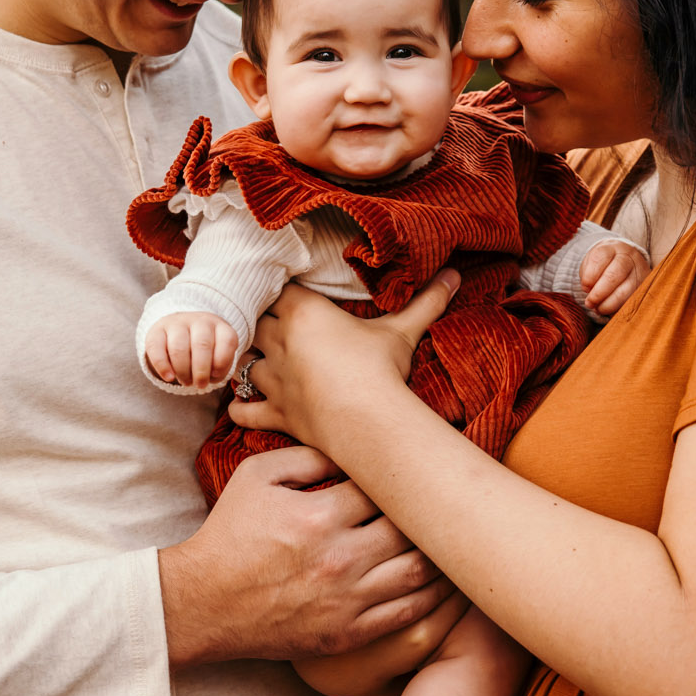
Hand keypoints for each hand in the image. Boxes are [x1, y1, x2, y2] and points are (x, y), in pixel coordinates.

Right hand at [144, 311, 239, 387]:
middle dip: (201, 371)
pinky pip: (156, 348)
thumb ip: (220, 367)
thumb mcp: (218, 357)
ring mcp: (177, 323)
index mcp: (220, 326)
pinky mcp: (157, 330)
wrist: (180, 332)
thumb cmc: (205, 351)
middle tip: (200, 385)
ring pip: (178, 348)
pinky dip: (162, 366)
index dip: (222, 362)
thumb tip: (212, 376)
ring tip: (186, 382)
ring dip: (183, 371)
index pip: (227, 340)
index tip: (216, 375)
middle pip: (202, 345)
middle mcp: (199, 321)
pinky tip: (169, 377)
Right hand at [157, 445, 454, 665]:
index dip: (404, 477)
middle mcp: (339, 558)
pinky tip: (448, 583)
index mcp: (319, 515)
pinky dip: (436, 597)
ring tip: (460, 539)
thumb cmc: (229, 534)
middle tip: (452, 500)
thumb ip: (305, 454)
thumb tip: (350, 445)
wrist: (203, 603)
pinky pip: (409, 614)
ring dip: (445, 555)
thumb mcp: (256, 477)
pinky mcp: (349, 633)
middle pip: (410, 528)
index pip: (384, 488)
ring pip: (420, 572)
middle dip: (431, 513)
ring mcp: (347, 600)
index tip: (420, 469)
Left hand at [226, 271, 459, 449]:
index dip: (283, 291)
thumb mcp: (404, 331)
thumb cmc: (382, 369)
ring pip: (244, 362)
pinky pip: (244, 411)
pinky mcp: (275, 413)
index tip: (290, 292)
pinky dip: (240, 409)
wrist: (369, 420)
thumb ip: (426, 301)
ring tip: (258, 359)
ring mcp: (273, 380)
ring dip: (249, 360)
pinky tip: (242, 405)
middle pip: (254, 321)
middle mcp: (280, 342)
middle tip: (272, 323)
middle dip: (261, 321)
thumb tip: (455, 275)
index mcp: (304, 313)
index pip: (280, 290)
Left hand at [580, 240, 648, 315]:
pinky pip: (632, 301)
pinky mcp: (645, 286)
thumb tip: (590, 291)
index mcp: (611, 248)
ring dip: (608, 305)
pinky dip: (618, 309)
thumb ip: (588, 274)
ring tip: (598, 309)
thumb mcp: (593, 262)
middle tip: (589, 303)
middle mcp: (628, 257)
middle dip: (598, 293)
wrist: (626, 260)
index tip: (585, 286)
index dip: (589, 276)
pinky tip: (610, 310)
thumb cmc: (604, 264)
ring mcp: (640, 272)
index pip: (599, 258)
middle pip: (613, 276)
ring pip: (624, 292)